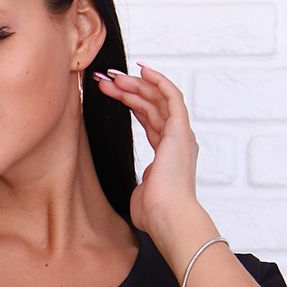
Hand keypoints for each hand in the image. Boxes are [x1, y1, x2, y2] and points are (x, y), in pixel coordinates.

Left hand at [92, 62, 199, 234]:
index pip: (150, 119)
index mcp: (169, 154)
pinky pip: (171, 97)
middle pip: (151, 106)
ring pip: (157, 100)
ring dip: (134, 85)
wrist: (167, 217)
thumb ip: (141, 182)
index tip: (111, 92)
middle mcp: (177, 141)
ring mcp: (180, 135)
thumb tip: (139, 187)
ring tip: (112, 77)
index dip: (131, 103)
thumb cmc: (154, 214)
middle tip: (105, 79)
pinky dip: (158, 81)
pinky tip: (142, 69)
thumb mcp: (140, 192)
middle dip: (128, 90)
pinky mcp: (180, 131)